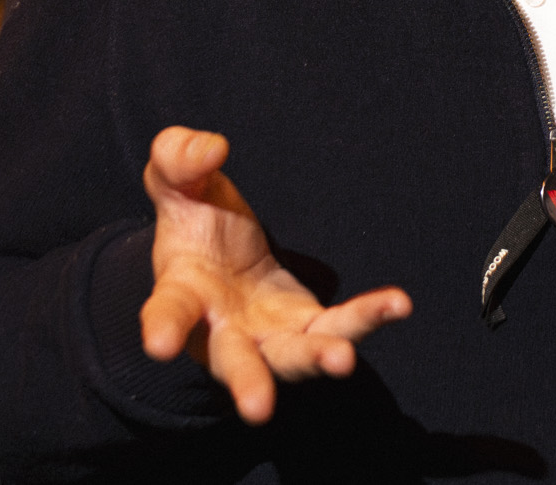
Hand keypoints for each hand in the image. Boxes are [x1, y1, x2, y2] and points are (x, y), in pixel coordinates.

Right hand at [139, 126, 412, 423]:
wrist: (223, 252)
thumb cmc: (195, 222)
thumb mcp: (180, 184)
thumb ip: (180, 160)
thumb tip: (212, 147)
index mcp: (183, 294)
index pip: (167, 311)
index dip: (161, 327)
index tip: (156, 346)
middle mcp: (222, 329)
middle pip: (233, 362)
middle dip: (246, 383)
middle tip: (258, 408)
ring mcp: (267, 336)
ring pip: (293, 357)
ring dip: (318, 359)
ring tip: (343, 361)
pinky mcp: (308, 327)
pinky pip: (339, 327)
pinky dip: (368, 318)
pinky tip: (399, 305)